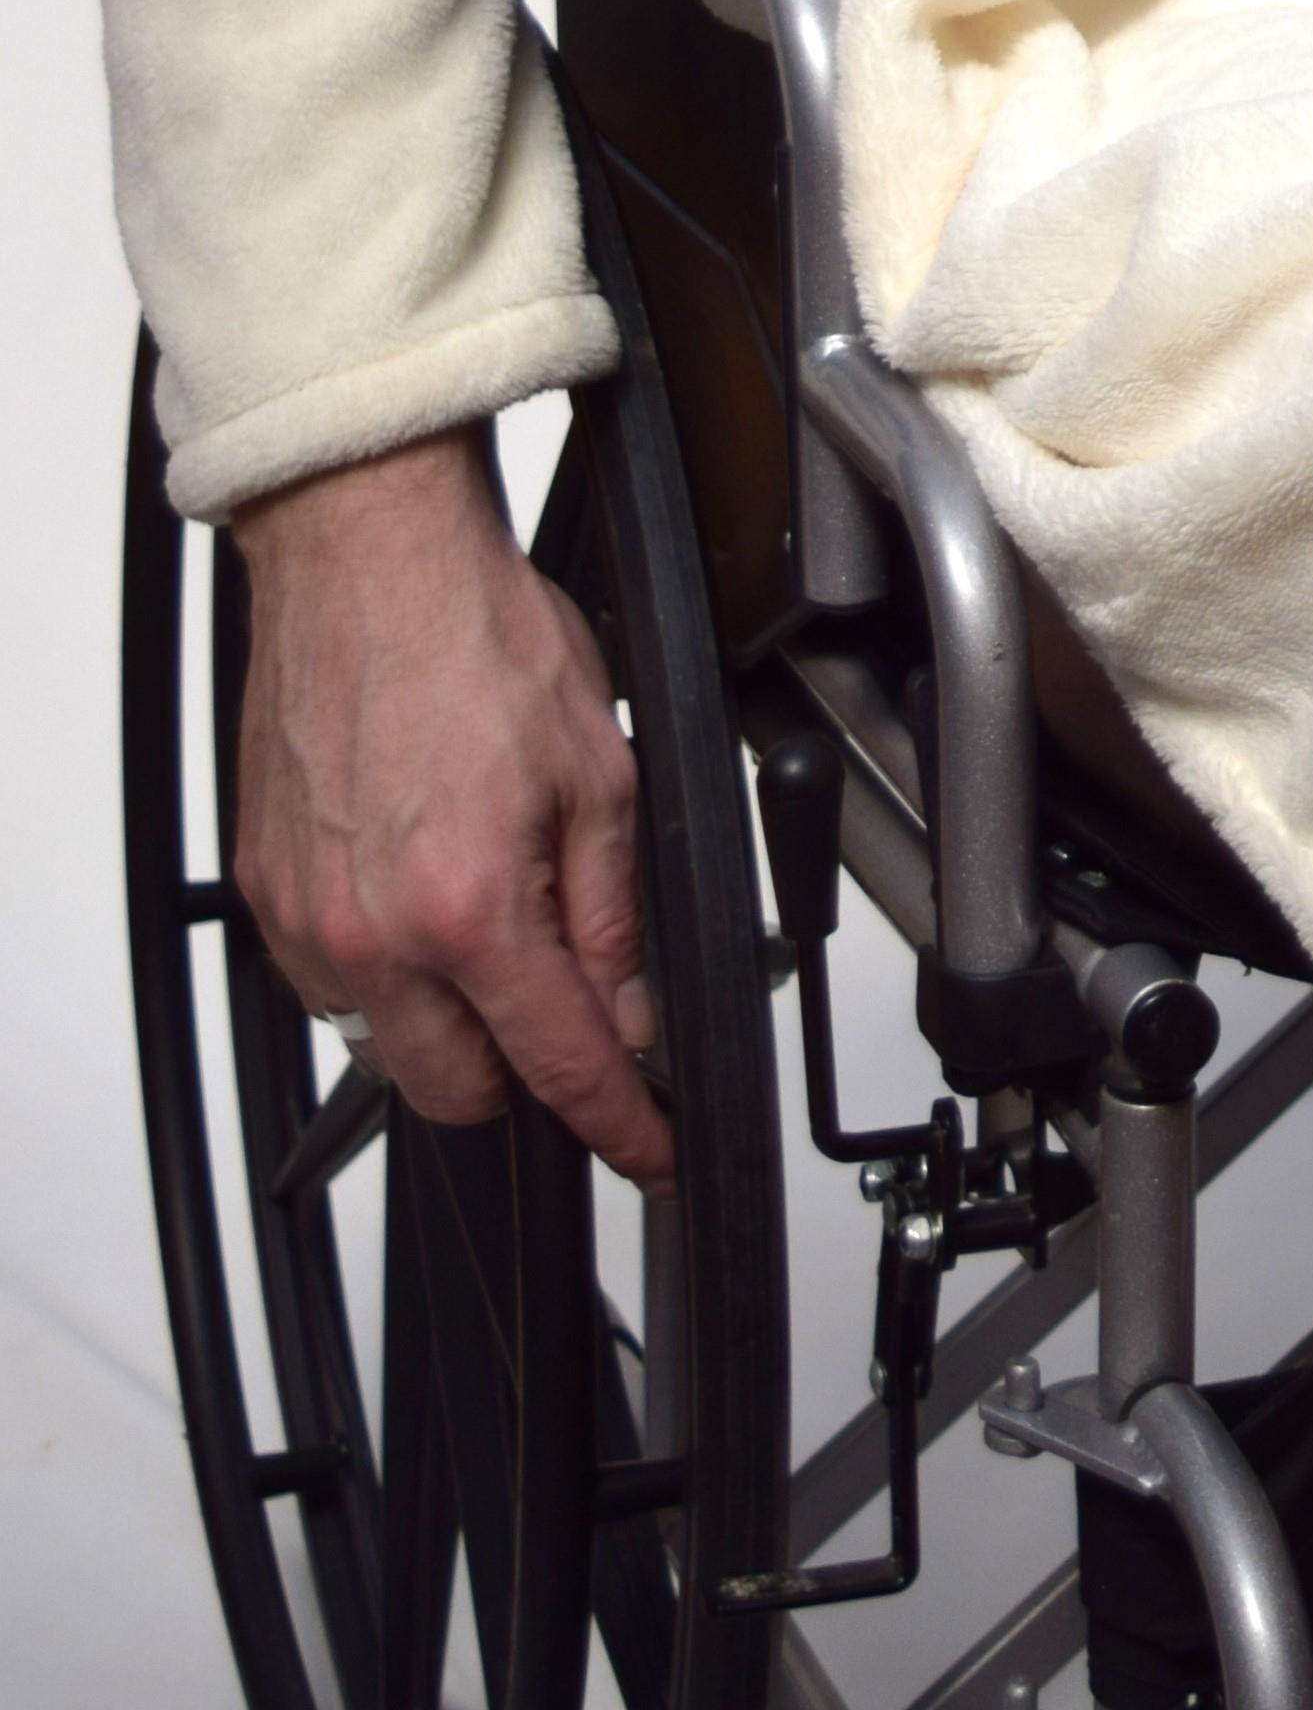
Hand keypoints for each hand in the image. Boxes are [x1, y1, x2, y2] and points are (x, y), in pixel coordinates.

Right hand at [230, 427, 669, 1189]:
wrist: (367, 561)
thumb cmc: (475, 635)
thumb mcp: (601, 776)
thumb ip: (616, 915)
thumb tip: (630, 1010)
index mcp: (469, 907)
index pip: (558, 1064)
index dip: (619, 1123)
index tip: (648, 1148)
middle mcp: (372, 931)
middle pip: (458, 1093)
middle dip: (526, 1073)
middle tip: (572, 1008)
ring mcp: (308, 918)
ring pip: (387, 1048)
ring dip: (450, 1021)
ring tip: (494, 921)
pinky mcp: (267, 893)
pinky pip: (333, 986)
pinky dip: (389, 972)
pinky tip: (427, 897)